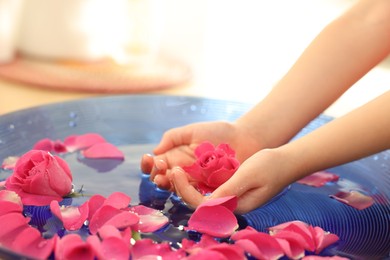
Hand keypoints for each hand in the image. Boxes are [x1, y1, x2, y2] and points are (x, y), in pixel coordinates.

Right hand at [140, 121, 262, 190]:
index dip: (150, 165)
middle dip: (157, 176)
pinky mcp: (208, 190)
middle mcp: (182, 172)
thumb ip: (172, 137)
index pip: (157, 166)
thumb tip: (155, 151)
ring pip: (176, 190)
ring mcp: (195, 183)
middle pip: (163, 180)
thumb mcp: (191, 131)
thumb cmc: (218, 132)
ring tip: (171, 174)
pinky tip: (185, 183)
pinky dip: (188, 192)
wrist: (243, 138)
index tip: (150, 158)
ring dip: (170, 185)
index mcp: (175, 158)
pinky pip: (194, 196)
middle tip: (161, 169)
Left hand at [164, 148, 295, 213]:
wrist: (285, 163)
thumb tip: (207, 203)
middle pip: (199, 205)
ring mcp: (230, 201)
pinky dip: (194, 184)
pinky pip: (207, 192)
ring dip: (186, 187)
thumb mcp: (249, 174)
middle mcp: (231, 207)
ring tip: (174, 170)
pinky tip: (186, 172)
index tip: (176, 171)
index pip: (203, 206)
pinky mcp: (230, 193)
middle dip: (182, 188)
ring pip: (201, 199)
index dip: (186, 191)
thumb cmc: (270, 166)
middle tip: (170, 168)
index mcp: (236, 205)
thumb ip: (229, 190)